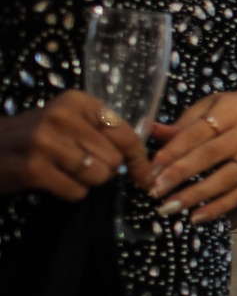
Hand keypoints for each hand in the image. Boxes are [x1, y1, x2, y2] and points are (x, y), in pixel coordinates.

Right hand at [0, 92, 149, 200]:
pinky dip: (70, 193)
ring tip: (65, 171)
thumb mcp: (67, 121)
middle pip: (114, 159)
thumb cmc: (34, 137)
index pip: (126, 134)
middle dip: (104, 169)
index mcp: (75, 102)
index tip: (142, 173)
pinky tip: (53, 181)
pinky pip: (77, 192)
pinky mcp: (33, 170)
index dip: (138, 158)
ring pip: (99, 176)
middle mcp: (61, 118)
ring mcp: (45, 143)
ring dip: (87, 182)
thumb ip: (104, 132)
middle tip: (80, 165)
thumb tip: (145, 163)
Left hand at [148, 89, 236, 222]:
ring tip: (170, 207)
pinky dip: (218, 207)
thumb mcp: (207, 108)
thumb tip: (151, 131)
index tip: (153, 167)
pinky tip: (197, 217)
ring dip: (196, 195)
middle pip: (212, 155)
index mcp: (233, 109)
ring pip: (227, 178)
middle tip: (156, 190)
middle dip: (181, 174)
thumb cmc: (229, 112)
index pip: (198, 131)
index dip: (174, 150)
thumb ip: (182, 125)